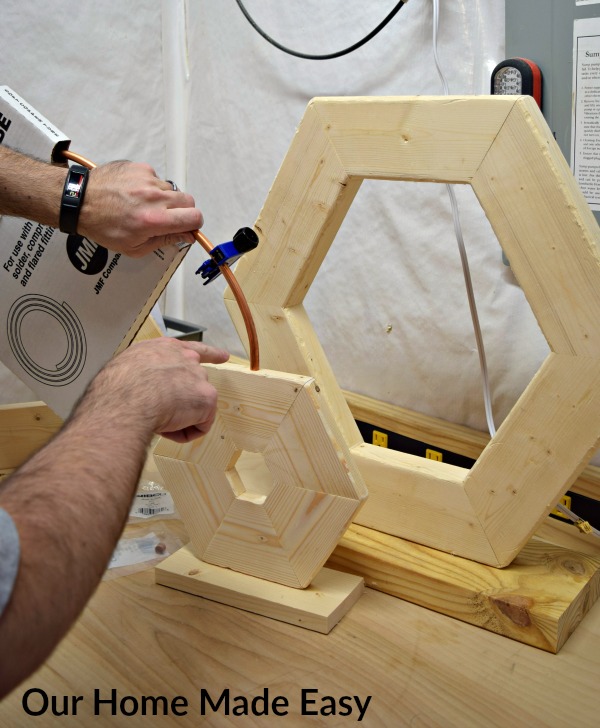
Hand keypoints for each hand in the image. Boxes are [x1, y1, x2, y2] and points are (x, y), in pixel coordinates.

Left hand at [77, 161, 203, 256]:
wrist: (80, 201)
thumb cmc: (102, 226)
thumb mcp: (134, 247)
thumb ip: (165, 241)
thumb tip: (185, 236)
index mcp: (154, 220)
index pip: (194, 217)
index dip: (194, 225)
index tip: (187, 227)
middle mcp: (154, 197)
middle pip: (189, 201)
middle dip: (182, 212)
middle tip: (167, 218)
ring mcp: (147, 179)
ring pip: (172, 190)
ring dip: (165, 199)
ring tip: (144, 205)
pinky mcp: (140, 168)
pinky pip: (157, 179)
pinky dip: (151, 187)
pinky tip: (135, 194)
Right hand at [82, 338, 228, 441]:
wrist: (126, 398)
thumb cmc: (116, 387)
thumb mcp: (127, 367)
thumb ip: (144, 372)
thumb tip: (141, 387)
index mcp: (166, 349)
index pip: (193, 349)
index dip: (210, 354)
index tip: (224, 356)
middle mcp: (187, 359)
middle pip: (196, 383)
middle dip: (188, 400)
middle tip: (167, 415)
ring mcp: (199, 378)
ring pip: (194, 408)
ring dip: (178, 419)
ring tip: (154, 419)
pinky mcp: (206, 398)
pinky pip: (199, 426)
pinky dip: (183, 433)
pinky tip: (166, 428)